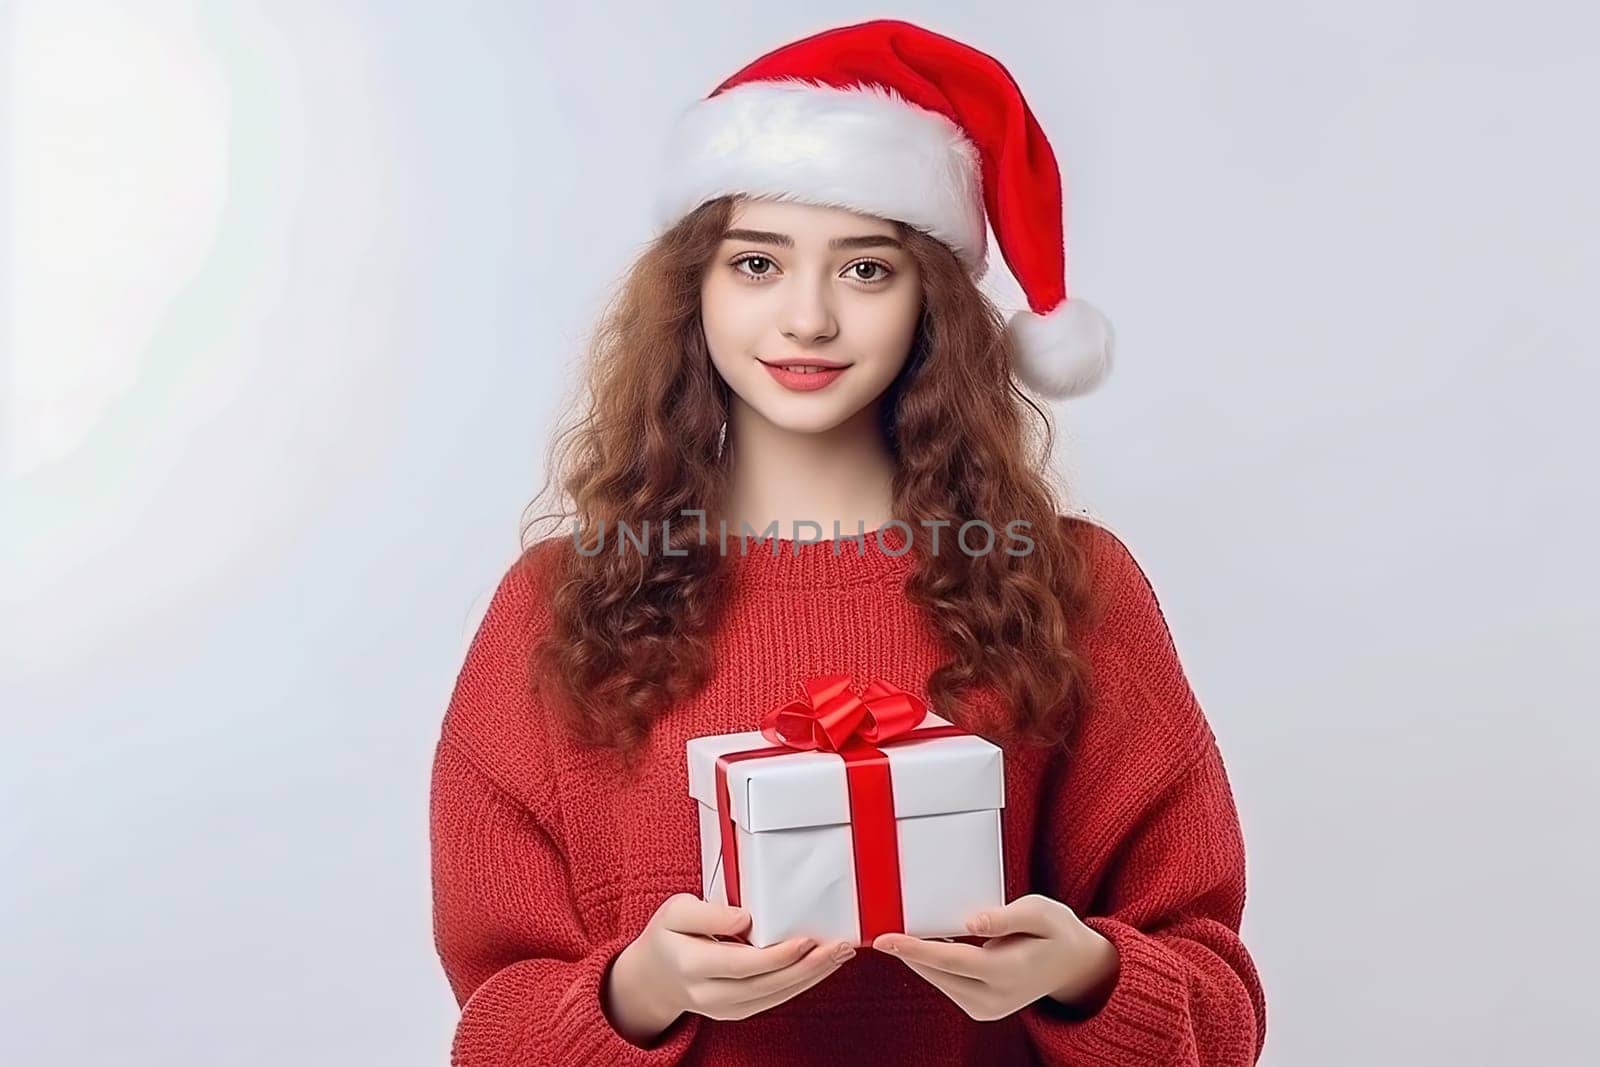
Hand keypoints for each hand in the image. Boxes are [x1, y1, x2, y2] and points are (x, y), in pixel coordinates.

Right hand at [603, 894, 854, 1043]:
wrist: (654, 977)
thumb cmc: (668, 936)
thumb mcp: (676, 911)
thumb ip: (709, 912)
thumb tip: (746, 917)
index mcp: (692, 965)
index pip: (742, 964)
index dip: (777, 956)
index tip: (806, 940)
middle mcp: (710, 994)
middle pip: (767, 985)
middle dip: (808, 967)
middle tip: (840, 946)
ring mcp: (725, 1008)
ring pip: (776, 996)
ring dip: (812, 976)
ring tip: (840, 953)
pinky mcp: (738, 1012)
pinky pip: (774, 999)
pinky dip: (800, 982)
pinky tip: (821, 965)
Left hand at [871, 894, 1119, 1021]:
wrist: (1075, 966)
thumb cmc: (1057, 932)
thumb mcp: (1041, 912)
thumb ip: (1005, 917)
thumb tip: (971, 921)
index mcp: (1008, 972)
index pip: (951, 960)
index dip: (915, 948)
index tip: (885, 939)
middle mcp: (995, 998)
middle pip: (937, 973)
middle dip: (907, 952)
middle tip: (878, 927)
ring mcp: (988, 1009)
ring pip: (939, 980)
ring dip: (918, 958)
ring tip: (897, 932)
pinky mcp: (982, 1010)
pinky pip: (947, 984)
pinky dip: (933, 965)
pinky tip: (924, 945)